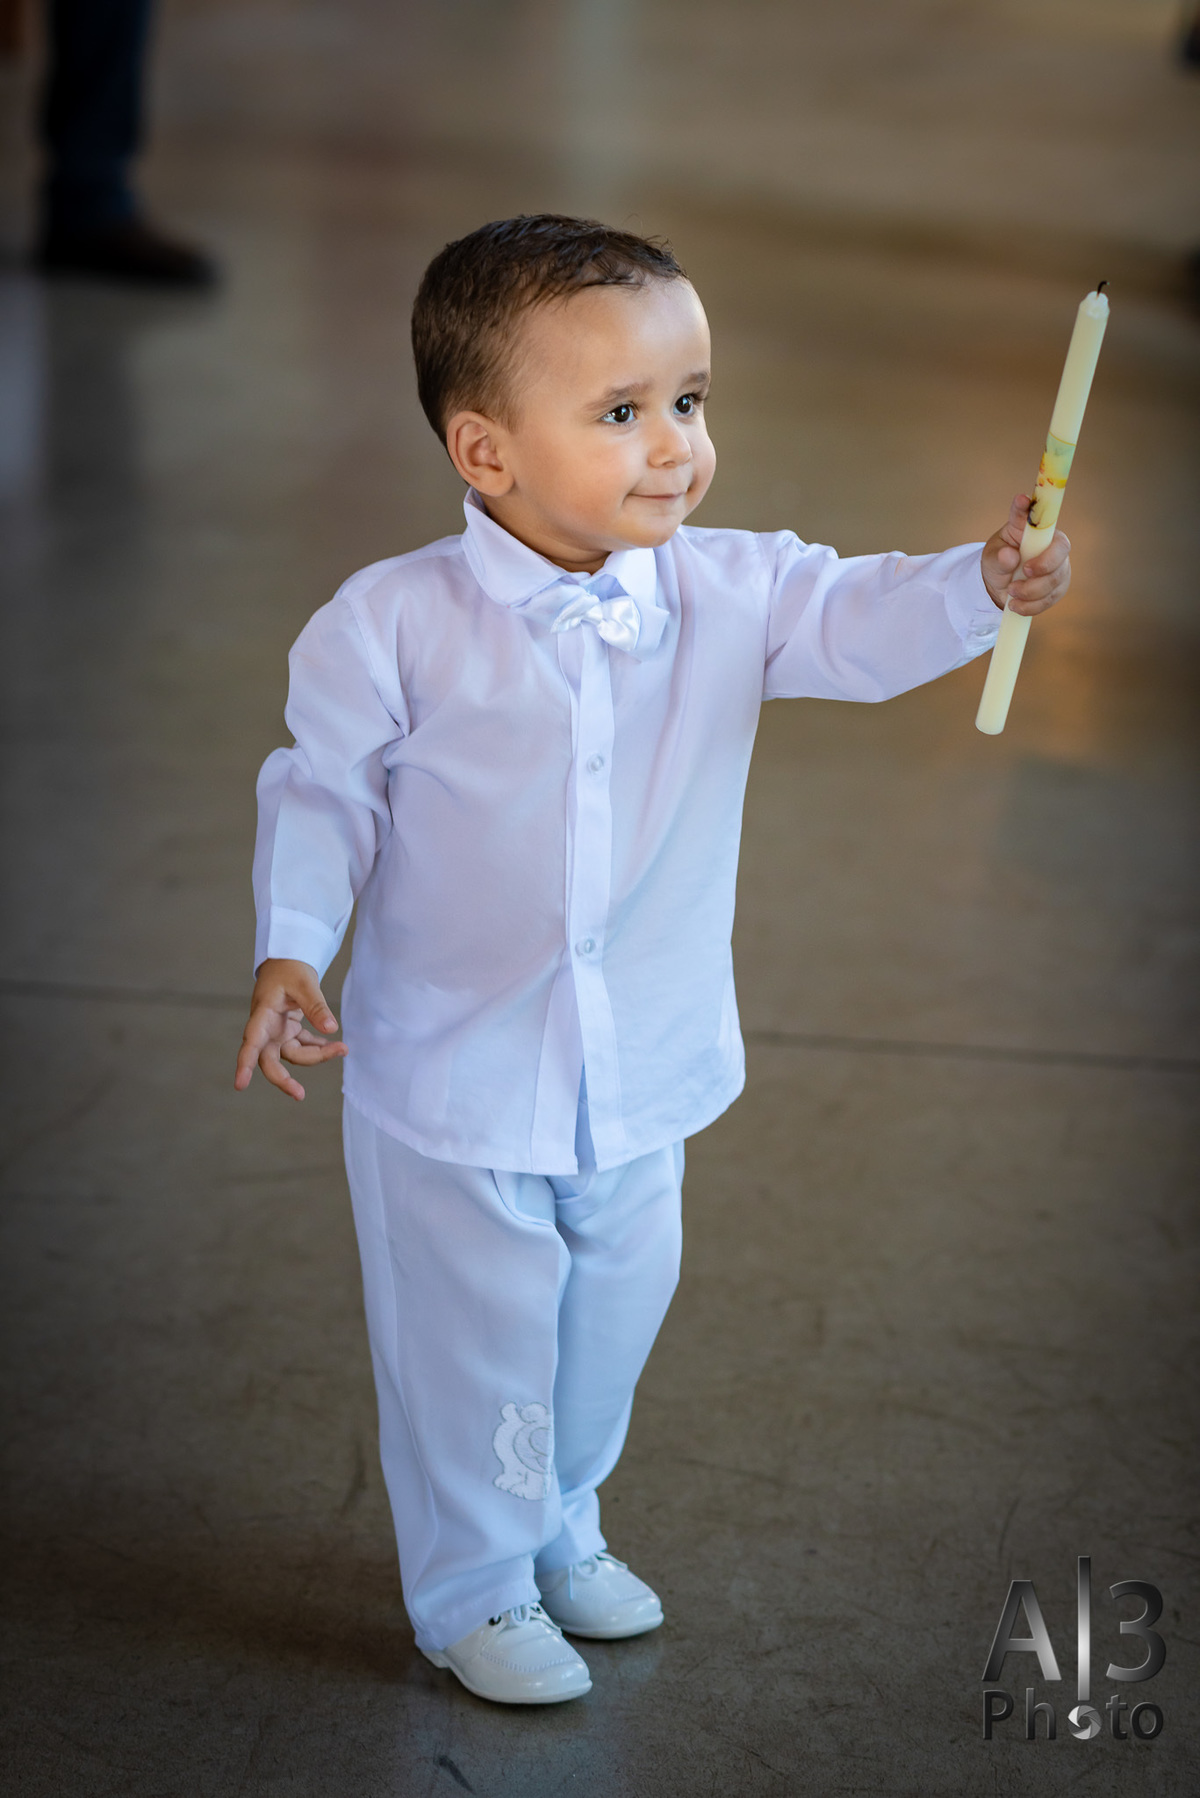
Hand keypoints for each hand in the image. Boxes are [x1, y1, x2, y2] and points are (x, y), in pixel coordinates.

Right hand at [234, 958, 347, 1100]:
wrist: (288, 960)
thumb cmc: (290, 969)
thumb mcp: (305, 984)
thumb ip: (317, 1007)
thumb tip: (332, 1028)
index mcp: (263, 1015)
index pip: (251, 1042)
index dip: (244, 1064)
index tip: (240, 1084)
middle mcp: (267, 1029)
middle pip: (269, 1061)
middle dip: (283, 1079)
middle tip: (300, 1094)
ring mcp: (278, 1032)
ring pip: (294, 1055)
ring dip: (316, 1056)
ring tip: (342, 1049)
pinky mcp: (289, 1031)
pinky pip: (303, 1046)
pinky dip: (318, 1048)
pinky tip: (334, 1046)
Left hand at [981, 494, 1071, 615]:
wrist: (1002, 586)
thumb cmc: (999, 561)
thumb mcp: (991, 556)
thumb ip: (999, 556)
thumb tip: (1009, 556)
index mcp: (1035, 529)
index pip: (1042, 514)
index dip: (1036, 508)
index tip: (1021, 500)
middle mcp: (1052, 544)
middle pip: (1061, 549)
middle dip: (1043, 565)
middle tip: (1024, 573)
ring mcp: (1059, 566)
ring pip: (1055, 579)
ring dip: (1031, 590)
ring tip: (1010, 592)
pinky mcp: (1059, 587)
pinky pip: (1050, 598)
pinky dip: (1031, 605)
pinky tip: (1015, 605)